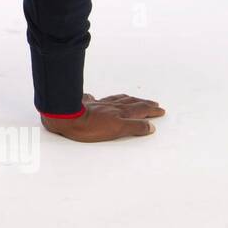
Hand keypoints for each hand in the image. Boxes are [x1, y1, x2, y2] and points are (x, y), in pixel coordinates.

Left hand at [40, 91, 165, 141]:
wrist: (67, 118)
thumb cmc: (91, 127)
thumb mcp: (118, 130)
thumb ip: (135, 127)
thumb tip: (150, 126)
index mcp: (121, 112)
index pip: (140, 109)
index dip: (151, 110)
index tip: (160, 110)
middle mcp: (111, 106)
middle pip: (131, 103)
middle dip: (143, 103)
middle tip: (153, 103)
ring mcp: (99, 104)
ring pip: (117, 99)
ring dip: (128, 99)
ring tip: (134, 98)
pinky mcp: (85, 105)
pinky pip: (96, 99)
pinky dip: (101, 99)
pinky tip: (96, 98)